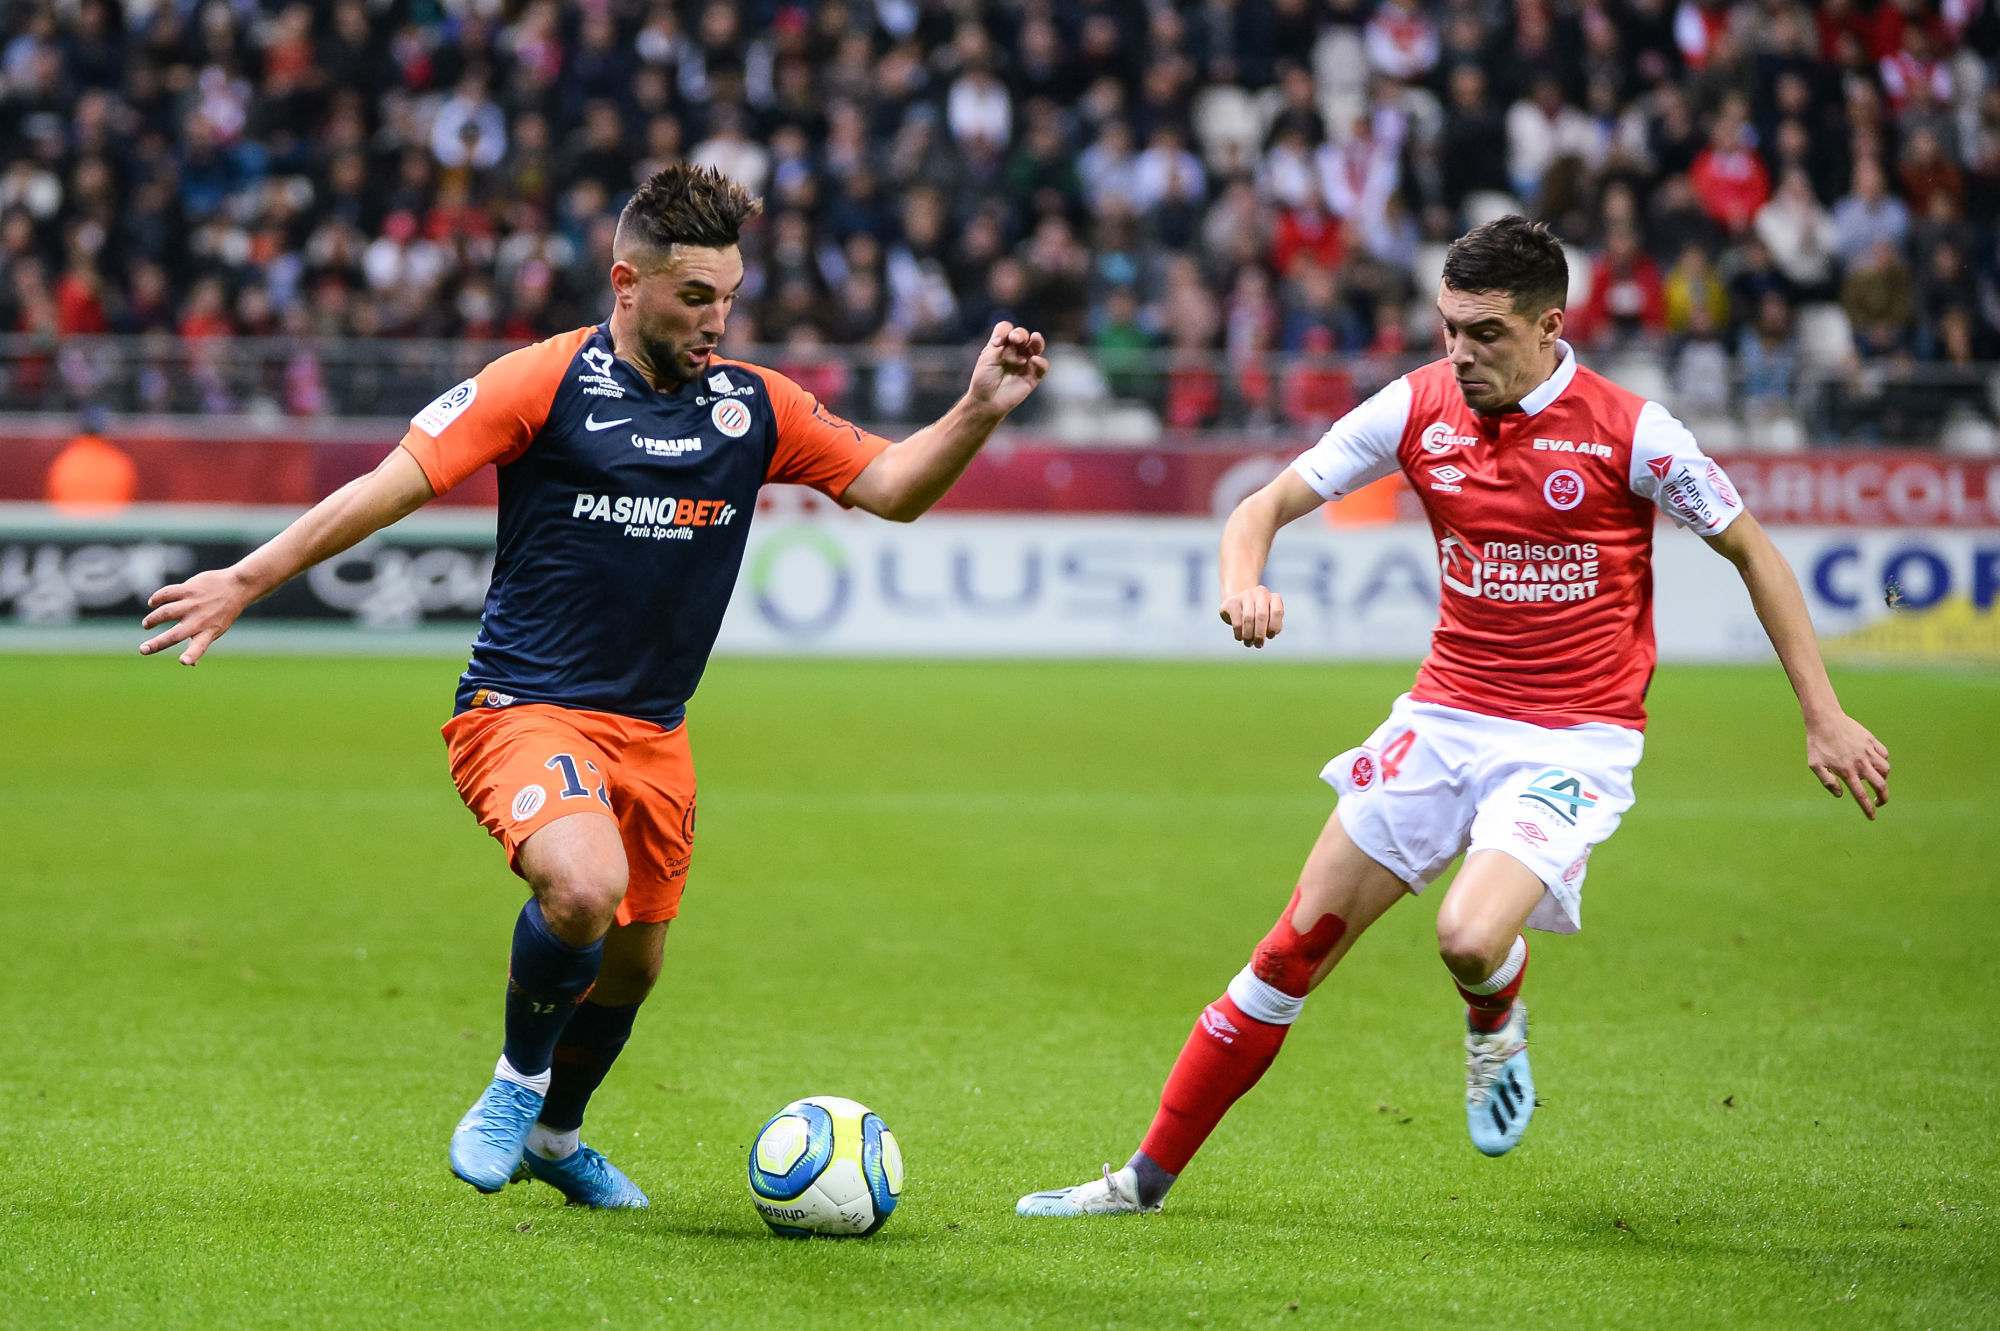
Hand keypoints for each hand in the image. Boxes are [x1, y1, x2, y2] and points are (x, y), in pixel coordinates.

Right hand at [140, 566, 255, 664]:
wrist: (237, 587)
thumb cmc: (222, 613)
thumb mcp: (216, 630)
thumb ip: (200, 644)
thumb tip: (190, 664)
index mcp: (208, 632)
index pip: (200, 647)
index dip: (191, 655)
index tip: (184, 662)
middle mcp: (200, 620)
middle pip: (176, 634)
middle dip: (158, 643)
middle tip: (143, 650)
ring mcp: (194, 604)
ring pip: (166, 612)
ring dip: (153, 620)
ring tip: (147, 625)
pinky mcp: (189, 589)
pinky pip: (168, 593)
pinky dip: (157, 598)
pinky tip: (152, 603)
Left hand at [964, 322, 1048, 418]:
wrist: (987, 402)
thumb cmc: (984, 380)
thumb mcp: (987, 358)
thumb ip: (999, 344)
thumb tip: (1012, 337)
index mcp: (1001, 345)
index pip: (1007, 329)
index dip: (1005, 331)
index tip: (998, 342)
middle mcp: (1015, 351)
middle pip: (1023, 335)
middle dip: (1020, 334)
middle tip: (1015, 339)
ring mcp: (1025, 362)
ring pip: (1036, 346)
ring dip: (1037, 341)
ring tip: (1036, 338)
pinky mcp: (1033, 376)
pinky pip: (1042, 366)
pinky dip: (1041, 362)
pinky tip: (1034, 360)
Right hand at [1220, 585, 1284, 647]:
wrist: (1238, 605)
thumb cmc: (1258, 616)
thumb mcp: (1270, 619)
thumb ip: (1273, 626)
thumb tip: (1270, 634)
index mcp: (1274, 597)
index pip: (1277, 612)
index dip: (1274, 627)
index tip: (1270, 637)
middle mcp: (1261, 593)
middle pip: (1262, 615)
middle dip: (1260, 634)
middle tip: (1258, 645)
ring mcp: (1246, 595)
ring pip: (1248, 618)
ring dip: (1249, 635)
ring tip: (1248, 644)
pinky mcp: (1232, 602)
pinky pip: (1237, 621)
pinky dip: (1239, 633)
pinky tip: (1239, 638)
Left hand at [1806, 713, 1889, 819]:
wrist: (1825, 719)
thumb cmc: (1817, 743)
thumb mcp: (1815, 765)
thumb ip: (1827, 781)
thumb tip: (1840, 795)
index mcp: (1846, 771)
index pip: (1861, 795)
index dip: (1868, 808)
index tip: (1872, 817)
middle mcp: (1860, 762)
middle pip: (1881, 785)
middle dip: (1883, 797)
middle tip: (1880, 802)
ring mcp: (1868, 751)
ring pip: (1885, 769)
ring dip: (1883, 778)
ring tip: (1875, 780)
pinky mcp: (1871, 740)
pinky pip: (1884, 754)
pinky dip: (1883, 761)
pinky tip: (1875, 763)